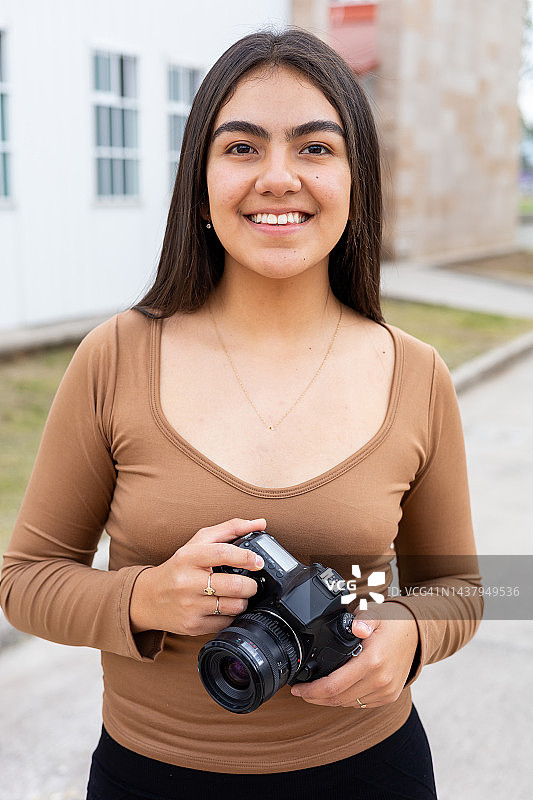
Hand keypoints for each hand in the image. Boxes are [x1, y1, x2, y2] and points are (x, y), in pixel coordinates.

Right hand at [129, 518, 266, 635]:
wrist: (149, 598)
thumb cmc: (179, 567)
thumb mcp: (198, 542)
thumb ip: (230, 529)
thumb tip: (260, 523)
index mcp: (188, 557)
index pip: (223, 553)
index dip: (247, 557)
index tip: (259, 561)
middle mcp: (186, 582)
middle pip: (234, 585)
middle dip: (251, 585)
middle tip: (251, 583)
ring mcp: (189, 606)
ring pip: (234, 606)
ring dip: (244, 601)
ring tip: (238, 595)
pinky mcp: (192, 626)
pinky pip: (226, 622)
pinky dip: (232, 615)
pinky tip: (225, 607)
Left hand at [290, 602, 418, 708]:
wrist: (417, 633)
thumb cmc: (392, 623)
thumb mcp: (374, 613)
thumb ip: (362, 619)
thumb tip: (356, 626)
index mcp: (372, 661)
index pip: (334, 685)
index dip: (312, 690)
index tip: (297, 689)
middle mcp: (380, 680)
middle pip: (338, 699)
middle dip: (315, 698)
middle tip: (301, 691)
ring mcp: (386, 691)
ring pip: (349, 704)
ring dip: (329, 701)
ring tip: (314, 692)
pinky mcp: (389, 696)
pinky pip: (362, 704)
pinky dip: (346, 700)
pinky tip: (335, 692)